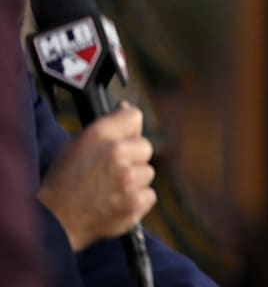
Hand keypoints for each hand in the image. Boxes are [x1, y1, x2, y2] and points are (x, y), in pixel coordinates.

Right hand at [37, 102, 156, 250]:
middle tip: (113, 170)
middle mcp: (117, 153)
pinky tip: (117, 202)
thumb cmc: (62, 182)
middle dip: (133, 157)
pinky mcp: (136, 202)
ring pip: (148, 172)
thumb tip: (126, 108)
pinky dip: (137, 199)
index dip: (130, 127)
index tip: (127, 135)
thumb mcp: (76, 145)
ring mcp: (128, 179)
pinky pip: (149, 194)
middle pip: (146, 147)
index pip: (134, 116)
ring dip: (135, 180)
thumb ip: (105, 127)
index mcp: (100, 134)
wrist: (54, 222)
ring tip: (111, 189)